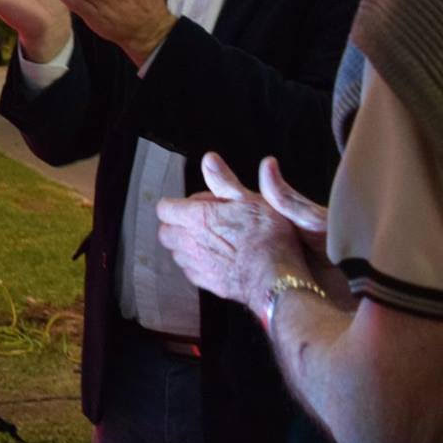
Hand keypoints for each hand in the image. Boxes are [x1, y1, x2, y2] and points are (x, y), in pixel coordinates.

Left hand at [156, 153, 314, 314]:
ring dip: (187, 244)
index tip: (196, 204)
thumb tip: (208, 160)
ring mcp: (196, 265)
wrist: (278, 278)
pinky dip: (197, 264)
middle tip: (203, 221)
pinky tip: (217, 259)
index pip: (164, 208)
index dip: (178, 204)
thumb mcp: (250, 199)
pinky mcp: (206, 283)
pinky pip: (190, 271)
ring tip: (212, 240)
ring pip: (176, 252)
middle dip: (178, 224)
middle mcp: (190, 242)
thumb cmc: (268, 236)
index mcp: (197, 218)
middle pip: (165, 231)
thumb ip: (224, 181)